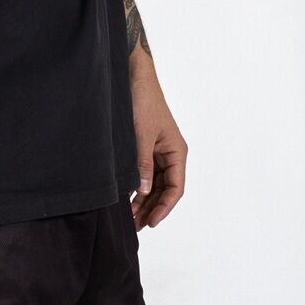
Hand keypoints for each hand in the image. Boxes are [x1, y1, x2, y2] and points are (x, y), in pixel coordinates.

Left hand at [129, 61, 186, 229]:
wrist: (133, 77)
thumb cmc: (143, 101)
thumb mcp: (141, 135)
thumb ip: (143, 165)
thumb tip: (144, 191)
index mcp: (177, 151)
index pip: (176, 188)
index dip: (164, 208)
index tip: (151, 222)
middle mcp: (170, 154)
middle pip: (165, 190)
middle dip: (151, 209)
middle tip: (135, 226)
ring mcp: (158, 152)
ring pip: (154, 185)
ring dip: (143, 201)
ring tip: (130, 219)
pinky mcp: (146, 148)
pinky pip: (145, 174)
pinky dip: (138, 188)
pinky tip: (128, 200)